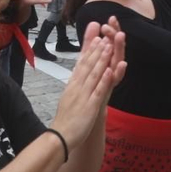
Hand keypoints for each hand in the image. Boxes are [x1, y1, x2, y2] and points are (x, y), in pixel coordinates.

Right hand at [48, 20, 126, 148]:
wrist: (60, 136)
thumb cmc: (65, 120)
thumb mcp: (68, 98)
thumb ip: (74, 86)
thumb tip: (76, 76)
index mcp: (72, 85)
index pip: (81, 64)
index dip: (89, 51)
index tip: (95, 38)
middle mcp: (77, 87)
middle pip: (87, 65)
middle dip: (96, 50)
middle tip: (103, 35)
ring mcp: (84, 95)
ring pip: (94, 74)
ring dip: (101, 59)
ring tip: (108, 46)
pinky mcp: (90, 106)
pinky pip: (98, 91)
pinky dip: (104, 79)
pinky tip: (110, 69)